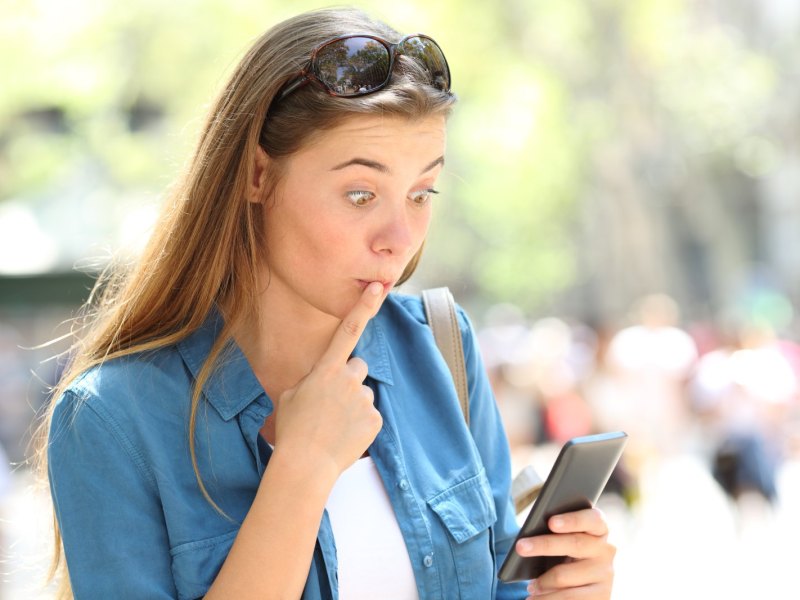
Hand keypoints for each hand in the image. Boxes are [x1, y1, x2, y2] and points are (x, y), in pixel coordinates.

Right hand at [273, 282, 385, 477]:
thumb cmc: (292, 430)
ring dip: (353, 405)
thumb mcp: (291, 396)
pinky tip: (344, 436)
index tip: (379, 288)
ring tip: (334, 426)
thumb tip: (324, 382)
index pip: (348, 330)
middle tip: (332, 404)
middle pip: (358, 368)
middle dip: (349, 381)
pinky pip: (370, 416)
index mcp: (326, 370)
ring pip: (363, 395)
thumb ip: (311, 381)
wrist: (305, 464)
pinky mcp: (375, 419)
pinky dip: (360, 425)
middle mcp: (349, 379)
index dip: (364, 306)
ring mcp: (364, 399)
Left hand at [516, 508, 615, 598]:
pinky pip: (570, 598)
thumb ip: (556, 532)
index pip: (592, 519)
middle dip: (544, 545)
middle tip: (520, 547)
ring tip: (529, 585)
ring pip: (565, 575)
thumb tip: (530, 540)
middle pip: (574, 544)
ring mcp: (606, 574)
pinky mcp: (602, 596)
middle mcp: (606, 549)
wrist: (584, 583)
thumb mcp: (564, 539)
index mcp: (599, 528)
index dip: (572, 520)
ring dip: (543, 581)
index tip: (551, 522)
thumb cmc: (566, 552)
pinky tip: (533, 598)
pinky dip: (548, 598)